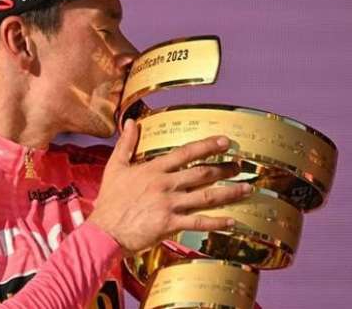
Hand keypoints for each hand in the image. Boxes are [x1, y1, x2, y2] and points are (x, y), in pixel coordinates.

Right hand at [87, 118, 251, 254]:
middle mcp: (164, 184)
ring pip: (205, 196)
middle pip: (201, 173)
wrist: (104, 230)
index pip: (185, 153)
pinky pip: (198, 222)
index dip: (206, 146)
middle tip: (240, 166)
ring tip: (246, 189)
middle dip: (224, 169)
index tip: (224, 142)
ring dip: (228, 192)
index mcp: (153, 169)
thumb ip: (126, 144)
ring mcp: (168, 204)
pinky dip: (216, 222)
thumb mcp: (115, 167)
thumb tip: (129, 122)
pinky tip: (232, 221)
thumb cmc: (109, 200)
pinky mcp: (169, 224)